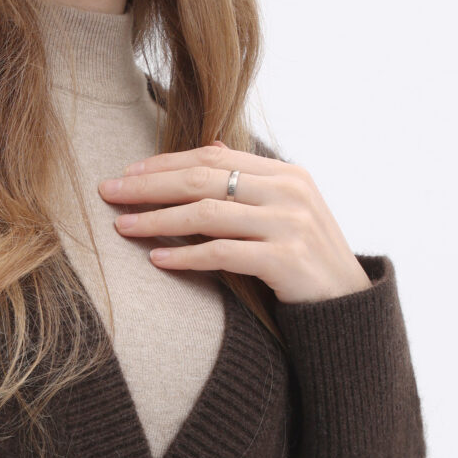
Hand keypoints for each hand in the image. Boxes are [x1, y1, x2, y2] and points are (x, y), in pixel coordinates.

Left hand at [99, 141, 372, 306]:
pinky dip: (185, 256)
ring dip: (158, 220)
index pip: (212, 158)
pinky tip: (156, 260)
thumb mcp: (287, 211)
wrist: (349, 309)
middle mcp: (289, 191)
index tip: (127, 174)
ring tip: (122, 227)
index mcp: (287, 173)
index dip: (165, 164)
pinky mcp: (285, 259)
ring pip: (206, 214)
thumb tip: (213, 148)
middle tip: (108, 192)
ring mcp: (289, 224)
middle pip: (203, 179)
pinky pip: (222, 253)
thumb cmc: (308, 261)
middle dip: (149, 186)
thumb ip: (253, 181)